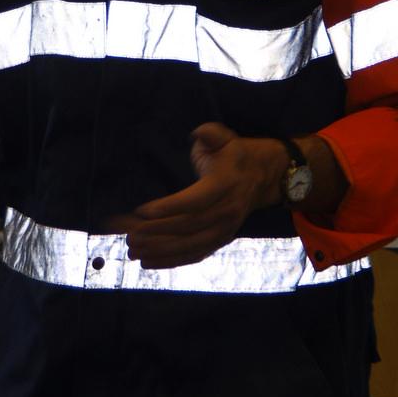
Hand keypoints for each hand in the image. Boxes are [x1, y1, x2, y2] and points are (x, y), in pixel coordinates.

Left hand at [106, 122, 287, 270]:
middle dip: (157, 232)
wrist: (268, 177)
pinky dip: (171, 261)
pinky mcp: (220, 240)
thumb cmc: (237, 155)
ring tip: (132, 249)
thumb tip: (200, 135)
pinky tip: (148, 261)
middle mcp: (228, 210)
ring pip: (190, 245)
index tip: (142, 210)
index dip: (170, 207)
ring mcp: (225, 229)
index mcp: (227, 183)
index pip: (197, 200)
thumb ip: (212, 134)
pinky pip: (195, 254)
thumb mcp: (227, 138)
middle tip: (129, 234)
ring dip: (159, 250)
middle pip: (189, 226)